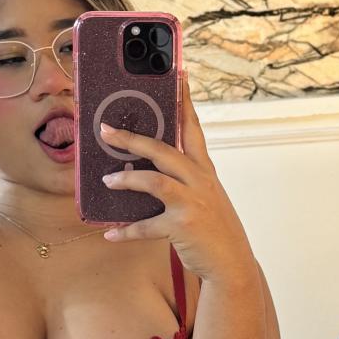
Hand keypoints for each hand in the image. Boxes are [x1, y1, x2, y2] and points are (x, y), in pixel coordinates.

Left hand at [98, 64, 253, 284]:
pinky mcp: (182, 226)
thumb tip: (147, 166)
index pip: (193, 128)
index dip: (184, 101)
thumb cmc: (214, 228)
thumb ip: (184, 178)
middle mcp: (200, 181)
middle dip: (132, 139)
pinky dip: (126, 231)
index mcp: (204, 170)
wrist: (232, 264)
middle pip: (163, 150)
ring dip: (127, 179)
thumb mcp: (205, 196)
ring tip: (108, 180)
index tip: (177, 75)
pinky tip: (110, 233)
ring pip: (153, 181)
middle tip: (106, 131)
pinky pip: (146, 226)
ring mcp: (192, 202)